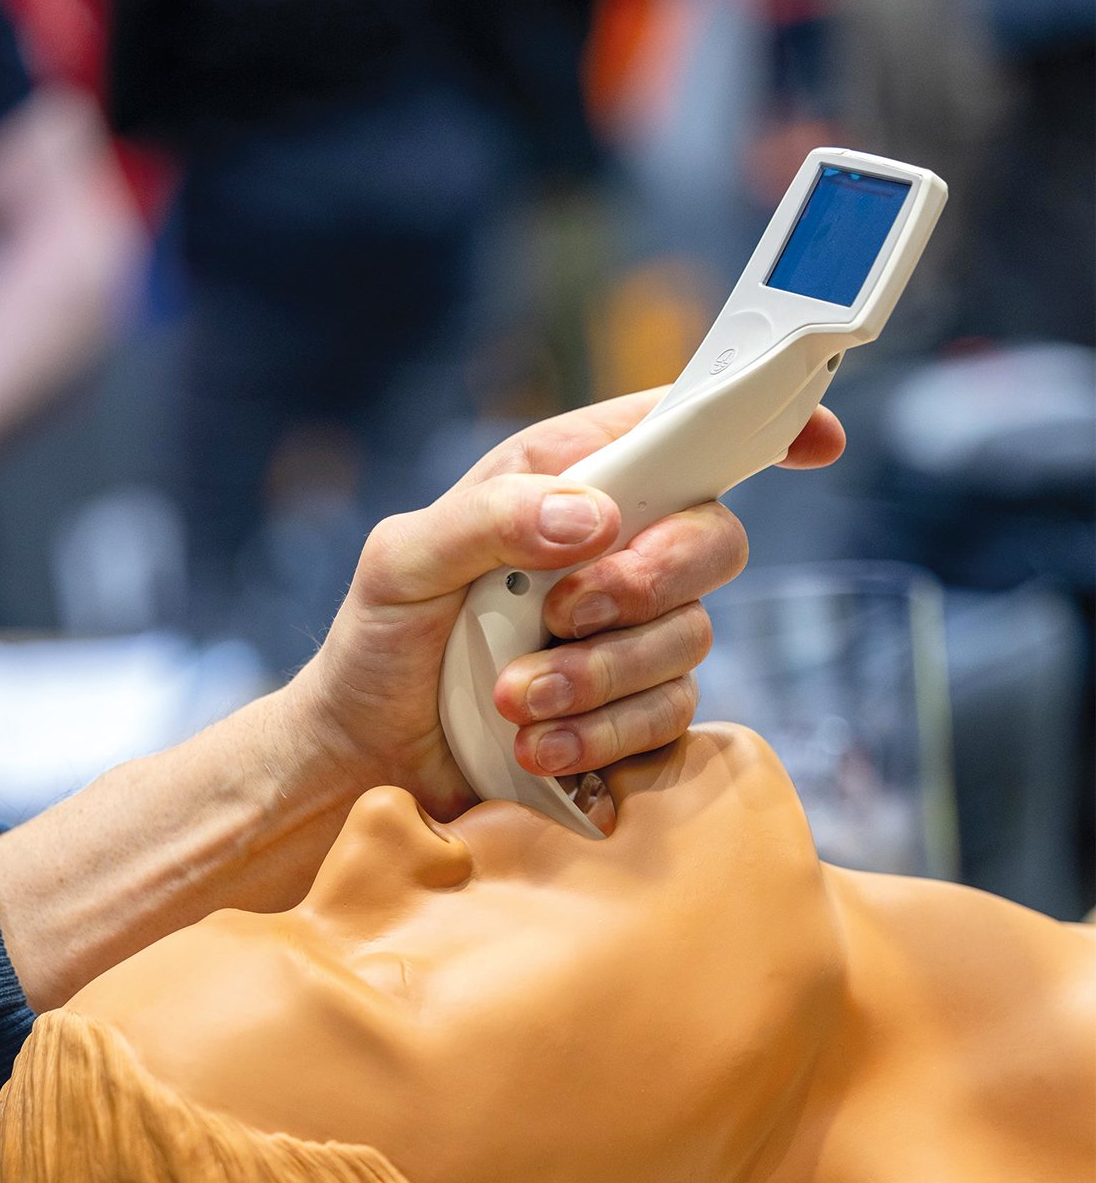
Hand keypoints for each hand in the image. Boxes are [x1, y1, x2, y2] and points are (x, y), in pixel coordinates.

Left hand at [294, 392, 843, 820]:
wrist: (365, 759)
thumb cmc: (379, 645)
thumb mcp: (402, 562)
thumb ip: (490, 518)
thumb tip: (592, 517)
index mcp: (564, 483)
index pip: (677, 432)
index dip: (750, 423)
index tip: (818, 438)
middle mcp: (612, 552)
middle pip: (712, 541)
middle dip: (646, 583)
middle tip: (564, 614)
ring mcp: (629, 637)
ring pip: (689, 641)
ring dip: (599, 677)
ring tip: (513, 701)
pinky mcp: (631, 715)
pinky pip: (667, 721)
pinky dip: (601, 736)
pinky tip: (537, 747)